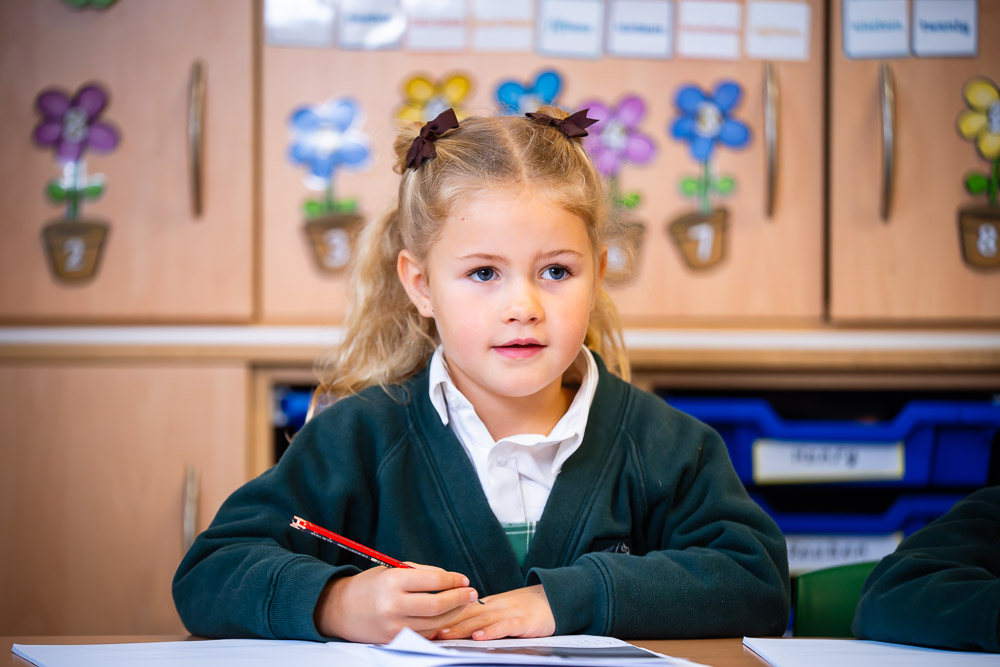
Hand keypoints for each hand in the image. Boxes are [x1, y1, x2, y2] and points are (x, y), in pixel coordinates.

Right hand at [314, 563, 480, 642]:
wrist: (341, 609)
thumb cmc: (370, 586)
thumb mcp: (392, 570)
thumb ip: (421, 573)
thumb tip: (452, 579)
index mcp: (392, 581)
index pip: (433, 580)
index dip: (453, 579)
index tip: (463, 579)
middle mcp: (393, 605)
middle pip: (437, 605)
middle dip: (459, 598)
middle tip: (472, 593)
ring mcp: (394, 626)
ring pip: (435, 623)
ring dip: (454, 613)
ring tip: (463, 603)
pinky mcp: (394, 640)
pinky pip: (424, 634)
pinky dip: (439, 626)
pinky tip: (447, 617)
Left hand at [431, 584, 555, 640]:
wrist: (553, 598)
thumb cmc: (524, 608)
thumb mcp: (500, 610)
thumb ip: (480, 616)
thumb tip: (454, 626)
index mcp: (487, 604)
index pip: (460, 609)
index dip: (442, 616)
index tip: (424, 624)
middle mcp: (494, 606)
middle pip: (466, 614)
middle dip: (445, 622)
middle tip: (427, 631)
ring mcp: (508, 613)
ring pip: (481, 620)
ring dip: (461, 628)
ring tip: (445, 635)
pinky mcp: (522, 622)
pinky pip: (504, 627)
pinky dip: (491, 632)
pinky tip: (479, 638)